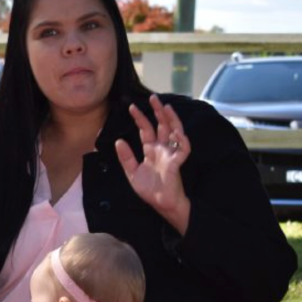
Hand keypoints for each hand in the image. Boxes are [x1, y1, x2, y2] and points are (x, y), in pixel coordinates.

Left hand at [115, 94, 192, 233]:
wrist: (161, 204)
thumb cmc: (150, 190)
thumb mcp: (132, 173)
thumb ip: (126, 157)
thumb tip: (118, 141)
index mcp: (151, 151)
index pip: (146, 130)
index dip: (140, 119)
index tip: (131, 107)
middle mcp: (162, 149)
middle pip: (162, 126)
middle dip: (158, 112)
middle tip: (153, 98)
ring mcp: (171, 155)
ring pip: (175, 132)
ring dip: (171, 120)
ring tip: (166, 107)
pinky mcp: (178, 163)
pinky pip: (183, 149)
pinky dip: (181, 140)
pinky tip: (176, 131)